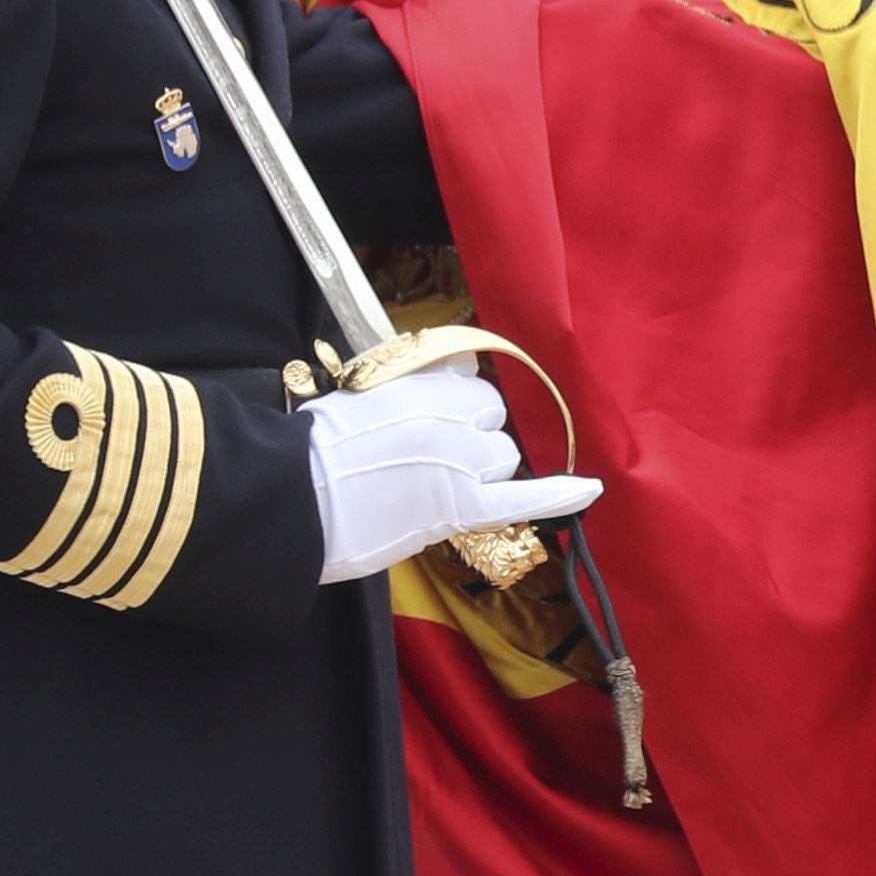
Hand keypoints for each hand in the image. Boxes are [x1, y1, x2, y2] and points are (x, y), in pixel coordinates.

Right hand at [303, 361, 602, 582]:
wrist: (285, 499)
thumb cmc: (306, 454)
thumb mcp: (355, 394)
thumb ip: (407, 382)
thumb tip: (450, 368)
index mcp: (419, 384)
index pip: (470, 380)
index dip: (460, 405)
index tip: (442, 420)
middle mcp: (447, 416)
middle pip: (492, 419)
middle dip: (473, 437)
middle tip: (430, 461)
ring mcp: (458, 461)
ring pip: (504, 457)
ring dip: (485, 471)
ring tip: (436, 488)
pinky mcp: (459, 506)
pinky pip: (525, 497)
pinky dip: (560, 494)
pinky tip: (590, 488)